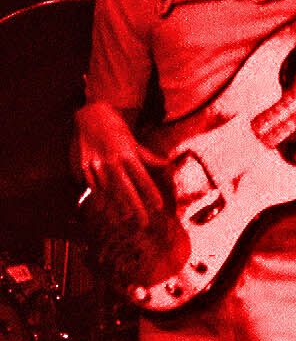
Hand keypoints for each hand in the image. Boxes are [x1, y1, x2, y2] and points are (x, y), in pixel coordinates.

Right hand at [73, 101, 165, 228]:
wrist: (90, 117)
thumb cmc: (117, 129)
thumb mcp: (134, 141)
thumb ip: (148, 156)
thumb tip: (166, 164)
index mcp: (127, 155)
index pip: (142, 179)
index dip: (150, 193)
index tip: (159, 207)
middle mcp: (111, 162)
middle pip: (126, 190)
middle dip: (135, 208)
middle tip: (144, 224)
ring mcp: (96, 167)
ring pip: (109, 192)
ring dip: (118, 208)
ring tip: (127, 221)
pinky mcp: (83, 168)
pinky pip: (94, 188)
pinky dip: (102, 199)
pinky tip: (108, 210)